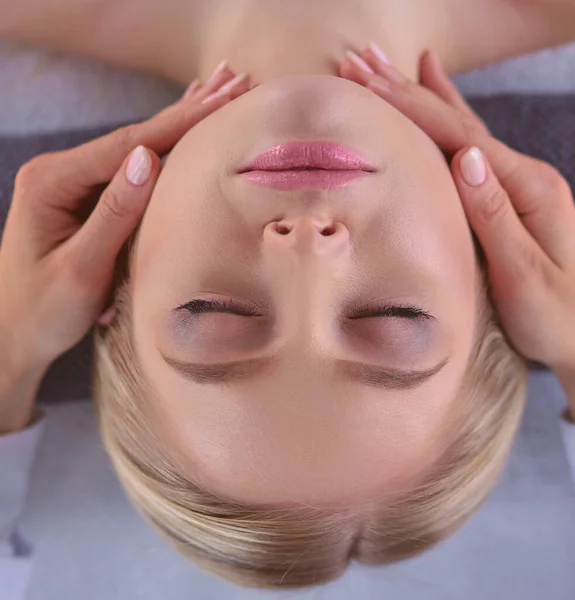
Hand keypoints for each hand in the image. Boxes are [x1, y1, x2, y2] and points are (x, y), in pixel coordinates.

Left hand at [0, 62, 249, 371]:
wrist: (13, 335)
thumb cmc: (43, 311)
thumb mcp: (81, 268)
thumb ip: (114, 212)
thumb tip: (149, 158)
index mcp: (52, 182)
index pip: (126, 146)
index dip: (178, 124)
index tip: (221, 102)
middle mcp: (59, 172)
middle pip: (133, 136)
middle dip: (185, 111)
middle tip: (232, 82)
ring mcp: (71, 183)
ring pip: (135, 147)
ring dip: (179, 121)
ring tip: (216, 90)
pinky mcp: (83, 198)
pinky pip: (129, 167)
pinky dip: (163, 145)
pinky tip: (180, 125)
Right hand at [339, 45, 574, 371]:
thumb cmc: (556, 315)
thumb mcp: (526, 274)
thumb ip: (496, 215)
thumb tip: (466, 159)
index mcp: (527, 189)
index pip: (459, 138)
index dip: (413, 108)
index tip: (370, 83)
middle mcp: (522, 175)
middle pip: (456, 122)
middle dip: (405, 90)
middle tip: (360, 60)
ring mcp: (515, 181)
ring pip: (460, 127)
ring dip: (420, 94)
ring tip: (385, 64)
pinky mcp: (505, 194)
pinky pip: (468, 145)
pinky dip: (446, 115)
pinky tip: (436, 92)